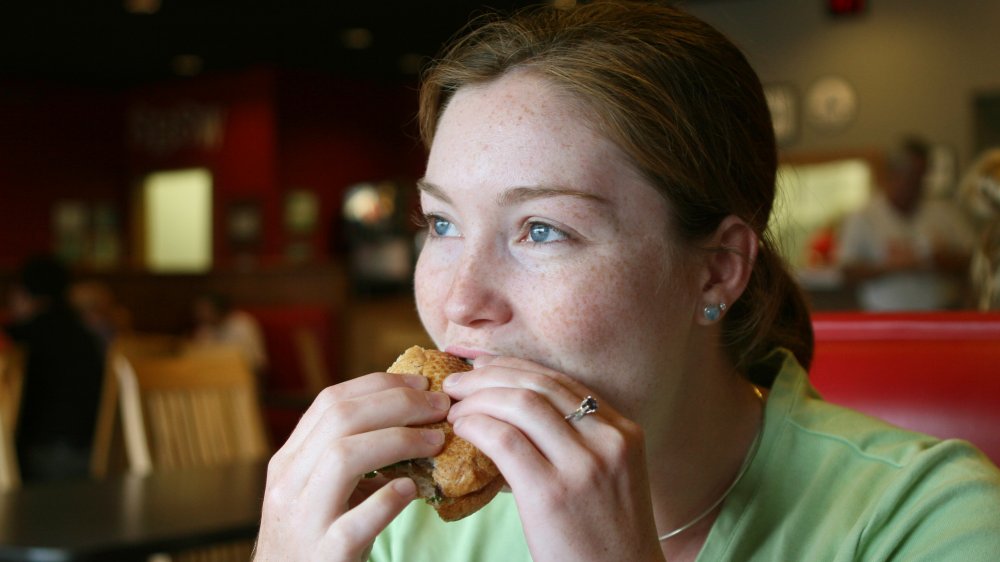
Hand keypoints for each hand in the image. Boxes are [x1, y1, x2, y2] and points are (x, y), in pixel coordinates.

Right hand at [254, 372, 449, 560]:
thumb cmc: (316, 540)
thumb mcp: (321, 491)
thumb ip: (351, 458)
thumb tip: (412, 421)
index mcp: (289, 461)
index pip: (330, 403)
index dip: (379, 385)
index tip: (419, 384)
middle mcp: (289, 484)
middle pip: (341, 419)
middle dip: (398, 404)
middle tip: (440, 406)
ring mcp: (304, 520)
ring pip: (343, 457)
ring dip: (398, 440)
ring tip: (436, 442)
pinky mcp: (325, 555)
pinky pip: (357, 521)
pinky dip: (388, 500)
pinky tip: (412, 490)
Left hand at [443, 356, 663, 561]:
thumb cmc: (602, 536)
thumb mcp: (607, 477)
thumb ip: (574, 442)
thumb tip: (509, 411)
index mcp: (623, 432)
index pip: (560, 381)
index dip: (513, 367)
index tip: (481, 366)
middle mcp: (608, 441)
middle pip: (539, 385)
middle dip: (489, 375)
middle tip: (456, 383)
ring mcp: (583, 466)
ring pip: (520, 404)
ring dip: (477, 398)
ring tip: (454, 409)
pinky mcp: (551, 493)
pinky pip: (504, 439)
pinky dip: (476, 426)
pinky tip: (462, 430)